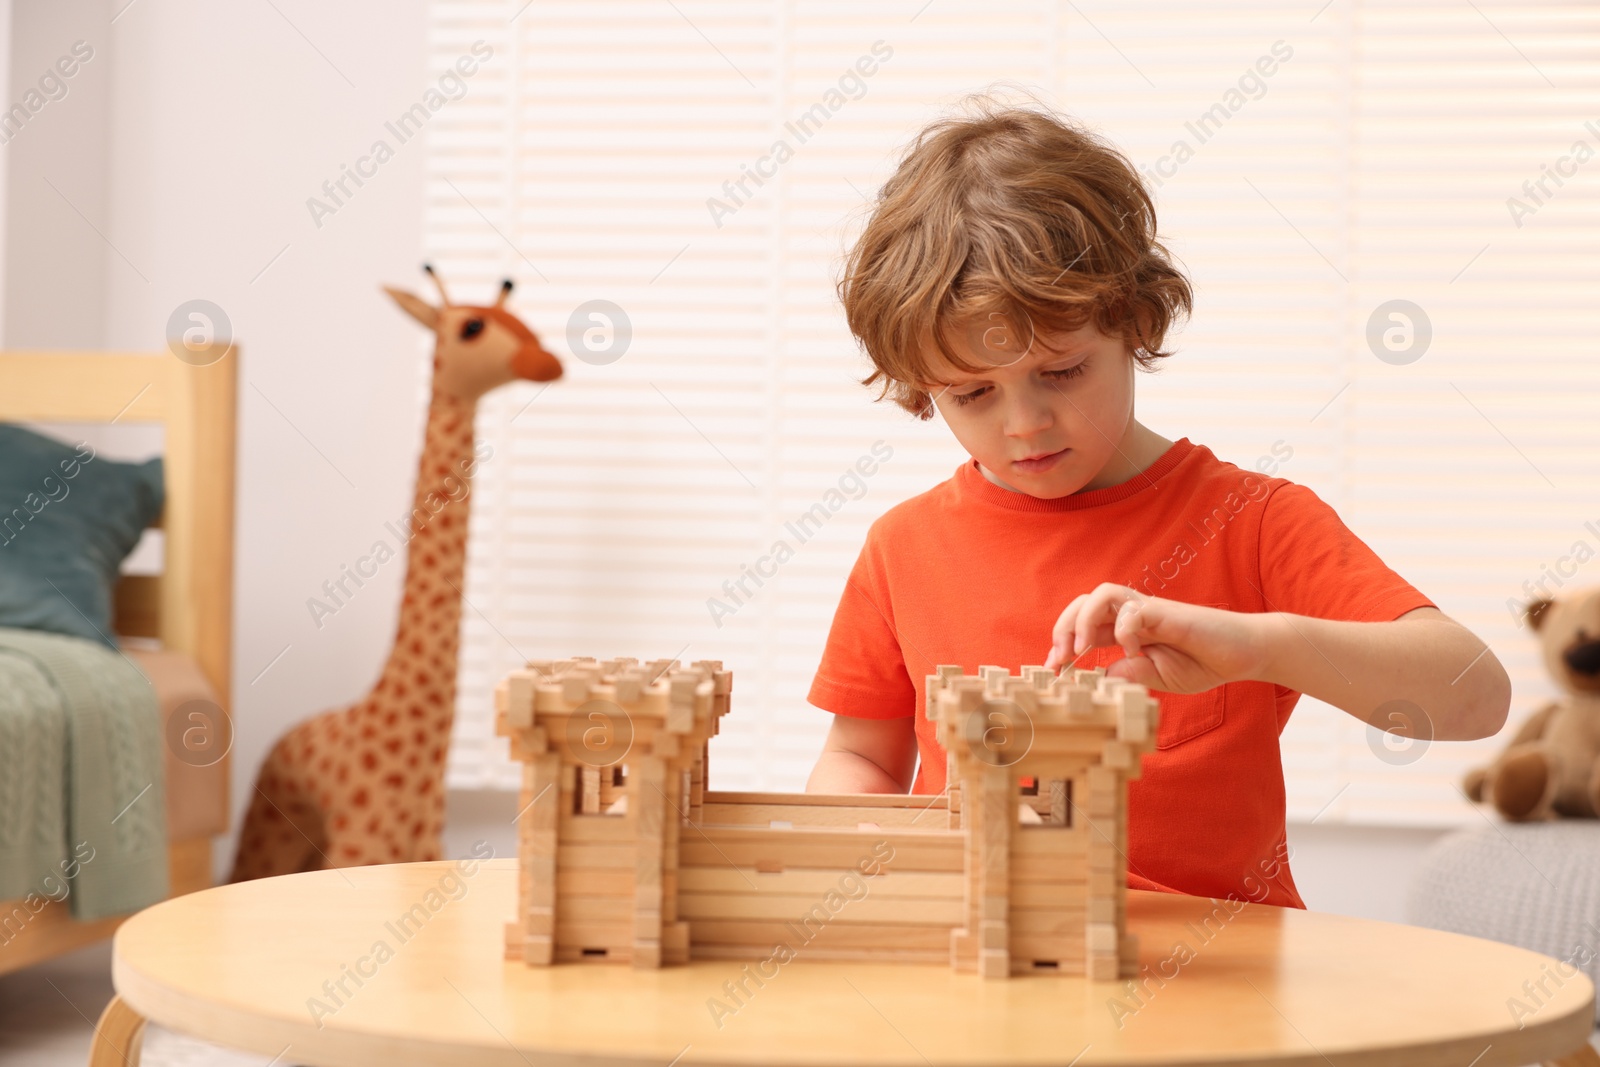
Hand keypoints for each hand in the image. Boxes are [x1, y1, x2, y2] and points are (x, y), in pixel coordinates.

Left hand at [1042, 583, 1271, 692]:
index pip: (1083, 627)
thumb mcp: (1159, 678)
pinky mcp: (1167, 612)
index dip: (1062, 644)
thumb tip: (1102, 675)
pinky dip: (1125, 630)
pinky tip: (1134, 651)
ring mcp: (1150, 611)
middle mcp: (1133, 616)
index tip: (1054, 670)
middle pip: (1083, 602)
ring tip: (1084, 649)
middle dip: (1063, 628)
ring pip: (1103, 593)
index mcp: (1127, 632)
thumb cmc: (1204, 662)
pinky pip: (1135, 609)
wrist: (1245, 653)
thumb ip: (1132, 675)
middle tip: (1060, 660)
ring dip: (1084, 620)